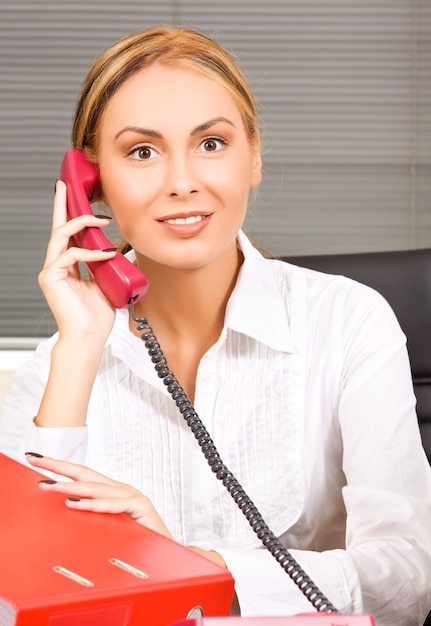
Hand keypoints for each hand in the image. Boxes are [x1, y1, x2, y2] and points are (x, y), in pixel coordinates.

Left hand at [26, 453, 173, 538]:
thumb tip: (66, 507)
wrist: (170, 554)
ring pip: (96, 488)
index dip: (59, 467)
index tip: (37, 460)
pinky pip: (113, 505)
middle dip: (58, 466)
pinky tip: (76, 503)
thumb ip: (94, 517)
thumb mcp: (110, 528)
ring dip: (69, 486)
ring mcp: (132, 497)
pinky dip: (93, 504)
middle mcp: (121, 490)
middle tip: (35, 460)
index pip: (82, 475)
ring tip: (48, 485)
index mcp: (113, 493)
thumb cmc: (141, 542)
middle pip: (85, 473)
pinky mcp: (141, 507)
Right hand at [38, 180, 116, 340]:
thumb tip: (120, 250)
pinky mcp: (50, 277)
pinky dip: (90, 252)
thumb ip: (107, 265)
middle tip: (64, 185)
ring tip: (101, 220)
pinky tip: (106, 253)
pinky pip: (71, 255)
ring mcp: (51, 270)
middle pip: (58, 228)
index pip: (70, 235)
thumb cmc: (97, 316)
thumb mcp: (107, 283)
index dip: (71, 214)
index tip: (73, 194)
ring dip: (81, 223)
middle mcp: (57, 265)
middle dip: (61, 205)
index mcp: (70, 265)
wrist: (89, 336)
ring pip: (61, 235)